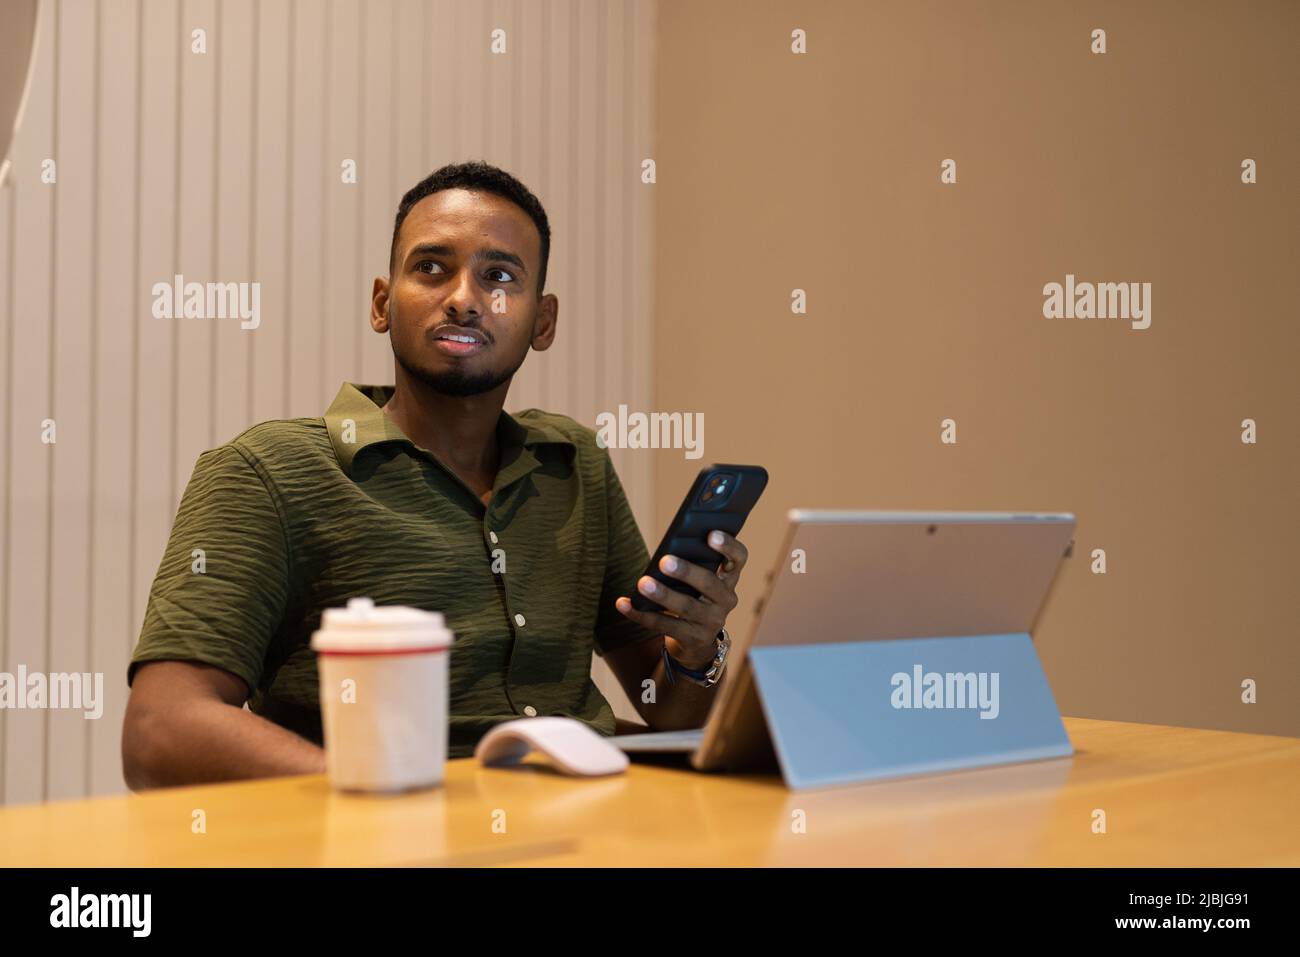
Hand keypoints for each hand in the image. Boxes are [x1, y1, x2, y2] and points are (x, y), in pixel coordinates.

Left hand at [615, 530, 749, 670]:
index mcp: (729, 579)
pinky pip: (664, 625)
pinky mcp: (692, 638)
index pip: (739, 558)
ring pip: (687, 607)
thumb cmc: (693, 597)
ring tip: (643, 583)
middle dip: (687, 571)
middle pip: (709, 583)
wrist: (696, 642)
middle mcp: (726, 600)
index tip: (711, 534)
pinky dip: (640, 614)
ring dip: (663, 594)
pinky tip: (623, 604)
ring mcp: (711, 622)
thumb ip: (692, 563)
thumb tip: (665, 552)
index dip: (728, 546)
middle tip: (664, 560)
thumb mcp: (699, 581)